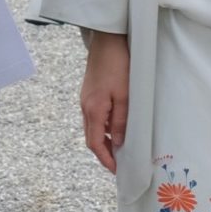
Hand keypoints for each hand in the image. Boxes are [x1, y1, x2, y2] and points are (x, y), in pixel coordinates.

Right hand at [80, 30, 129, 172]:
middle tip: (119, 163)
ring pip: (92, 128)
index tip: (116, 170)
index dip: (105, 159)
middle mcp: (85, 107)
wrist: (107, 40)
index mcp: (93, 110)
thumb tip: (121, 143)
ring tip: (120, 147)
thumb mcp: (125, 96)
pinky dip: (103, 127)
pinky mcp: (88, 93)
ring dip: (104, 140)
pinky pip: (93, 117)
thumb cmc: (118, 66)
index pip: (95, 143)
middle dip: (104, 153)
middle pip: (91, 138)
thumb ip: (122, 121)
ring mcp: (85, 99)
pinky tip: (115, 127)